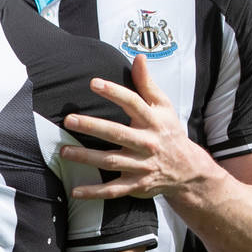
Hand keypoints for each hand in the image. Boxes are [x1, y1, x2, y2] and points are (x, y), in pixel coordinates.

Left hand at [59, 54, 211, 200]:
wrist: (187, 170)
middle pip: (117, 133)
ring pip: (111, 161)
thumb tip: (139, 58)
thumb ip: (147, 84)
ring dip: (86, 158)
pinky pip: (113, 190)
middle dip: (92, 126)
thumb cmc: (169, 133)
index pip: (133, 103)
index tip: (94, 83)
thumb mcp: (164, 107)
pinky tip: (75, 191)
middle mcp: (147, 143)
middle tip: (70, 120)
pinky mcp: (137, 185)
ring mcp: (141, 166)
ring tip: (64, 151)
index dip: (113, 92)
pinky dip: (94, 192)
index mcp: (152, 121)